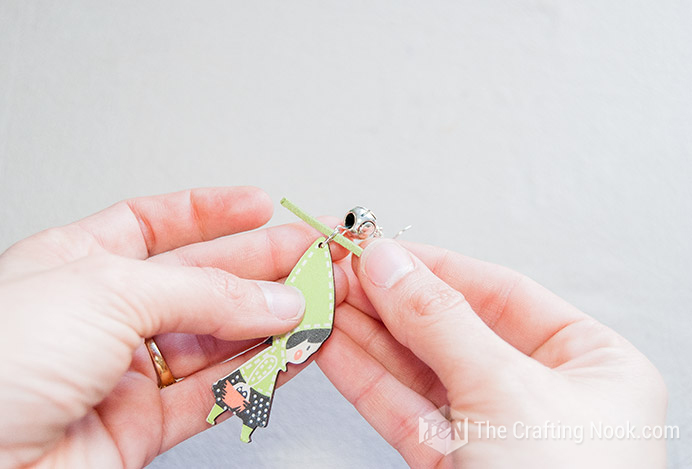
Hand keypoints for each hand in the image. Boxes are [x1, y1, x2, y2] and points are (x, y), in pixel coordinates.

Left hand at [0, 187, 347, 468]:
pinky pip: (213, 392)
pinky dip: (258, 372)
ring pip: (214, 339)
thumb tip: (271, 298)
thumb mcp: (108, 292)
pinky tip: (291, 352)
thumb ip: (202, 294)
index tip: (258, 205)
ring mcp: (124, 371)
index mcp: (76, 262)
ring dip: (268, 322)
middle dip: (258, 265)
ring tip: (316, 305)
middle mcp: (103, 314)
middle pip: (198, 280)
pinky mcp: (142, 425)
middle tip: (308, 257)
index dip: (210, 211)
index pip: (154, 224)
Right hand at [317, 239, 666, 467]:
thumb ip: (442, 322)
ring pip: (419, 369)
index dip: (431, 265)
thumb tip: (392, 263)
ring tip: (325, 301)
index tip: (378, 247)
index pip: (497, 291)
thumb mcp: (508, 392)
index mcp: (588, 363)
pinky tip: (334, 348)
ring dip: (368, 334)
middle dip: (390, 299)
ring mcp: (493, 430)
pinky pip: (404, 410)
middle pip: (451, 327)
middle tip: (339, 270)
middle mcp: (542, 392)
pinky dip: (366, 379)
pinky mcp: (453, 464)